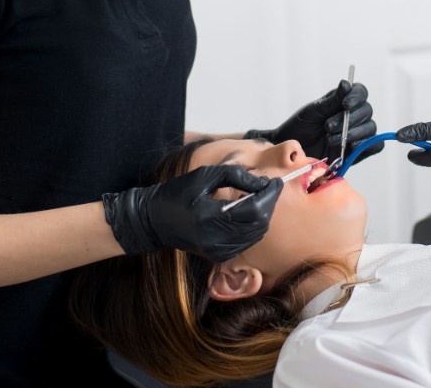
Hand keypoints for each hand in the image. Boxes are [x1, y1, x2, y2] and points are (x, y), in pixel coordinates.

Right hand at [102, 165, 282, 261]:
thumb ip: (236, 176)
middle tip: (271, 188)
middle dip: (269, 204)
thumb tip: (263, 183)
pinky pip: (246, 242)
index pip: (253, 209)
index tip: (276, 181)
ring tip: (261, 197)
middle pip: (258, 224)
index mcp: (210, 217)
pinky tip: (250, 212)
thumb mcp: (205, 176)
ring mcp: (217, 251)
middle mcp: (215, 239)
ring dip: (263, 215)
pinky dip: (253, 227)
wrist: (154, 220)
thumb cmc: (178, 192)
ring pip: (256, 235)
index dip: (269, 194)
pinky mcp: (218, 256)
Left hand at [245, 80, 380, 162]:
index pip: (360, 92)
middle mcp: (353, 115)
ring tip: (330, 139)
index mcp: (343, 101)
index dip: (357, 97)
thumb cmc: (301, 127)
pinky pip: (375, 145)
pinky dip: (366, 144)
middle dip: (348, 119)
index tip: (345, 105)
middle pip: (367, 110)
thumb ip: (332, 100)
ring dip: (351, 133)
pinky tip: (351, 146)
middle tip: (328, 127)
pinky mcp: (358, 151)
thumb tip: (346, 83)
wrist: (292, 151)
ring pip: (370, 127)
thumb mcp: (314, 111)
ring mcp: (357, 133)